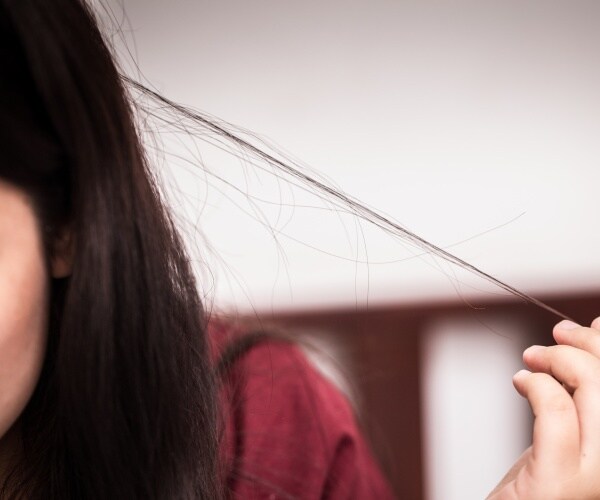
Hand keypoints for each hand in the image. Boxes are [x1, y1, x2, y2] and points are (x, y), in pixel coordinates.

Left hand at [487, 318, 599, 499]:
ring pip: (598, 392)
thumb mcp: (579, 427)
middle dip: (588, 347)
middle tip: (555, 338)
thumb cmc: (545, 476)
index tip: (589, 328)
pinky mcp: (562, 485)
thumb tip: (598, 327)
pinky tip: (521, 381)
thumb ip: (592, 387)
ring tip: (532, 358)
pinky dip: (538, 384)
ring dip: (560, 360)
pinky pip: (558, 414)